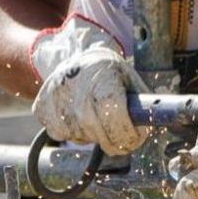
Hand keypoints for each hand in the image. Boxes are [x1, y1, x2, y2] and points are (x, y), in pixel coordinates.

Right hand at [30, 16, 148, 154]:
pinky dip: (71, 132)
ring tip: (95, 117)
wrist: (75, 58)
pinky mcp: (41, 104)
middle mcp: (75, 79)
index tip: (133, 139)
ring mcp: (54, 92)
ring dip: (91, 135)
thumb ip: (143, 106)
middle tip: (119, 136)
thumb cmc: (110, 75)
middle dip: (111, 140)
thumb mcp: (131, 82)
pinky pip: (58, 134)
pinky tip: (77, 116)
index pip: (112, 111)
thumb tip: (157, 126)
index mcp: (103, 71)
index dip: (125, 133)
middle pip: (94, 128)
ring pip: (76, 134)